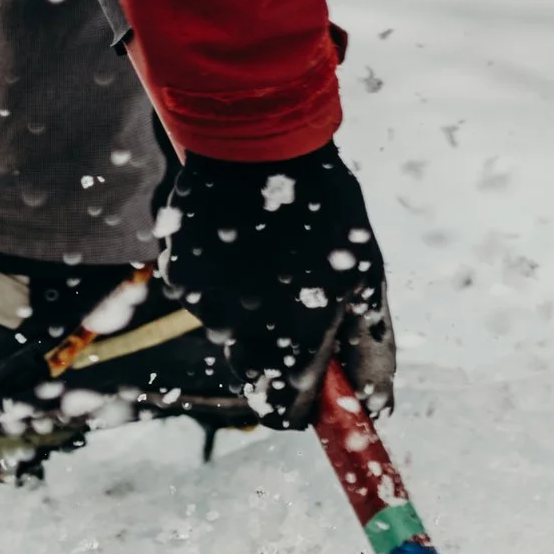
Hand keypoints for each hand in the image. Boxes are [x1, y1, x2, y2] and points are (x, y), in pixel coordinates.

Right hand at [157, 145, 395, 429]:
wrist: (259, 140)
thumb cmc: (326, 212)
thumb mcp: (365, 280)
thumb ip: (368, 351)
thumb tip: (378, 410)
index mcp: (292, 339)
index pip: (285, 414)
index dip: (302, 404)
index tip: (315, 383)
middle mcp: (238, 331)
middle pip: (253, 372)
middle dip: (276, 350)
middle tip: (297, 299)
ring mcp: (201, 302)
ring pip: (227, 327)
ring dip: (247, 305)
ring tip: (268, 250)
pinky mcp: (176, 272)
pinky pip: (201, 293)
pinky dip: (219, 277)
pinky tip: (238, 236)